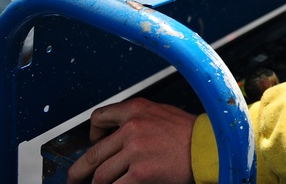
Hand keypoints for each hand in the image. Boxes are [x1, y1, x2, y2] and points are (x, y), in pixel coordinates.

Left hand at [66, 97, 194, 183]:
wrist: (212, 147)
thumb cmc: (192, 133)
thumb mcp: (162, 114)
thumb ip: (139, 120)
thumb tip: (118, 135)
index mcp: (137, 110)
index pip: (99, 117)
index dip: (91, 134)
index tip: (93, 143)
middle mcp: (132, 128)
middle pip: (93, 154)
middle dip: (79, 170)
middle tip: (73, 178)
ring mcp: (135, 151)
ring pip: (101, 175)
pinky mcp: (140, 173)